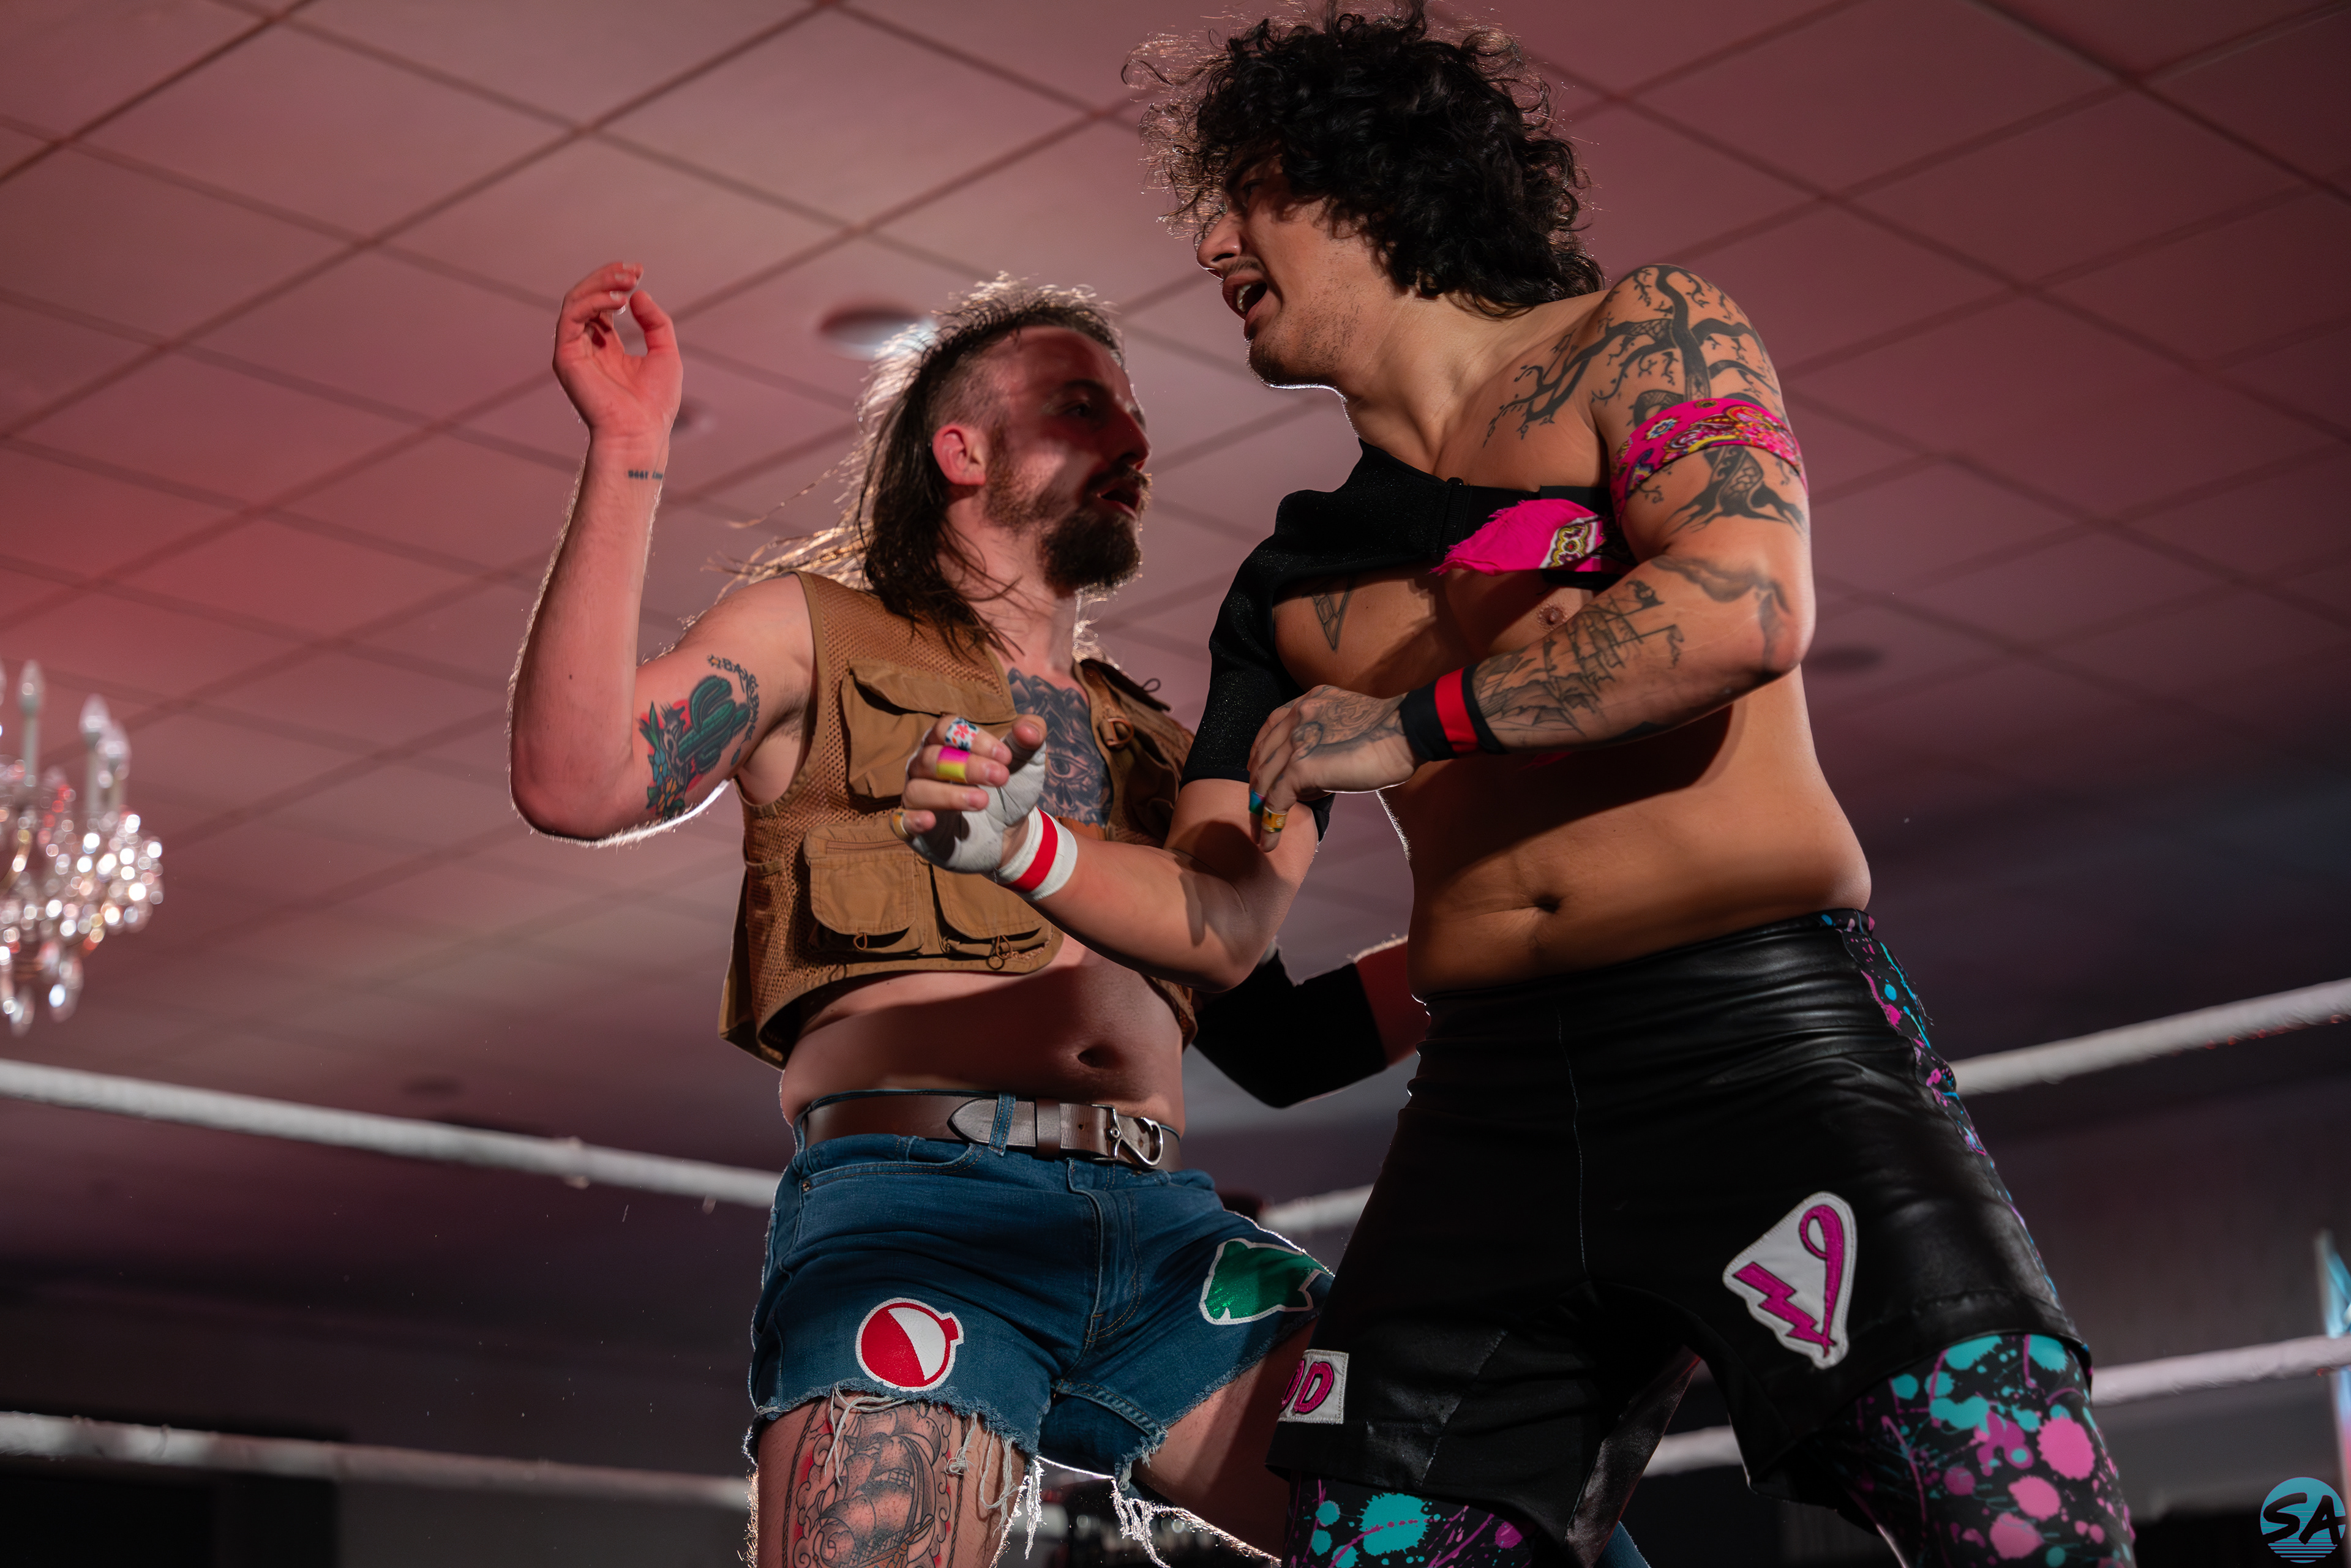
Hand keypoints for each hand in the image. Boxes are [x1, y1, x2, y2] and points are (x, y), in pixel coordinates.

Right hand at [552, 262, 681, 445]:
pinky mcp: (565, 356)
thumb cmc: (654, 403)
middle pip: (587, 298)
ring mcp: (573, 351)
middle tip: (632, 271)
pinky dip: (593, 302)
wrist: (641, 433)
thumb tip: (638, 293)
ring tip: (627, 282)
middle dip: (608, 279)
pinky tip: (618, 300)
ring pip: (576, 302)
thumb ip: (654, 322)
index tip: (638, 271)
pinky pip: (571, 317)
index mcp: (606, 348)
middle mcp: (586, 347)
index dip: (617, 284)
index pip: (603, 305)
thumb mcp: (665, 354)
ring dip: (601, 285)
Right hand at [896, 714, 1051, 873]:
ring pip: (918, 789)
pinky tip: (930, 820)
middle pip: (933, 758)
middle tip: (1001, 778)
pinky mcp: (914, 829)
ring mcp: (917, 798)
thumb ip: (1030, 738)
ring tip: (983, 801)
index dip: (974, 739)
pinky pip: (901, 822)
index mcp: (945, 743)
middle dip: (967, 766)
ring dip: (950, 794)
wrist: (1011, 835)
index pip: (946, 729)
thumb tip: (1028, 729)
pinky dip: (912, 820)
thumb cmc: (1010, 791)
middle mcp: (924, 767)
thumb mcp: (1027, 764)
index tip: (1006, 756)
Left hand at [1246, 686, 1416, 849]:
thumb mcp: (1346, 724)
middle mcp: (1297, 715)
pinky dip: (1270, 824)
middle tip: (1257, 807)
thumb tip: (1311, 774)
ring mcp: (1296, 740)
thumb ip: (1324, 737)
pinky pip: (1276, 800)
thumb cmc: (1390, 734)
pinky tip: (1269, 841)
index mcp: (1308, 702)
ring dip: (1259, 807)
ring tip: (1261, 829)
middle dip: (1256, 784)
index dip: (1261, 755)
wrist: (1406, 733)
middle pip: (1262, 754)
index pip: (1271, 729)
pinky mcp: (1301, 766)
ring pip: (1264, 778)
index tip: (1261, 776)